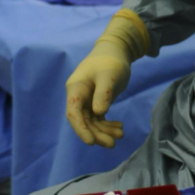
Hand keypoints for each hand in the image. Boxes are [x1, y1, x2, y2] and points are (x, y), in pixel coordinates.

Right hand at [66, 9, 149, 147]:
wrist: (117, 51)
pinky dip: (108, 125)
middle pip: (83, 120)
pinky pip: (99, 118)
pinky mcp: (96, 102)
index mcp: (76, 88)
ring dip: (104, 131)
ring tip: (121, 135)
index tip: (91, 142)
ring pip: (92, 122)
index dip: (80, 128)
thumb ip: (103, 93)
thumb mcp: (109, 76)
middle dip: (97, 133)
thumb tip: (98, 113)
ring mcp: (87, 100)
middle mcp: (79, 96)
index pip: (73, 112)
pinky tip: (119, 127)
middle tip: (113, 143)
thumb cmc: (111, 61)